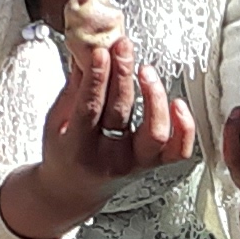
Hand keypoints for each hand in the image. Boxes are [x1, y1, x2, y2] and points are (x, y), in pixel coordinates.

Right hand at [7, 30, 195, 238]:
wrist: (73, 191)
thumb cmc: (63, 153)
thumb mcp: (56, 121)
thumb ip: (74, 87)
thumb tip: (87, 49)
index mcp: (77, 149)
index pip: (89, 109)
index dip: (97, 78)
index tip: (101, 52)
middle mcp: (108, 159)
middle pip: (121, 113)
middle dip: (123, 74)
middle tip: (123, 47)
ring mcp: (134, 164)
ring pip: (154, 133)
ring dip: (153, 96)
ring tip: (145, 70)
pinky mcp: (153, 165)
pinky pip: (177, 149)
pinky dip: (184, 126)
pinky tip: (177, 102)